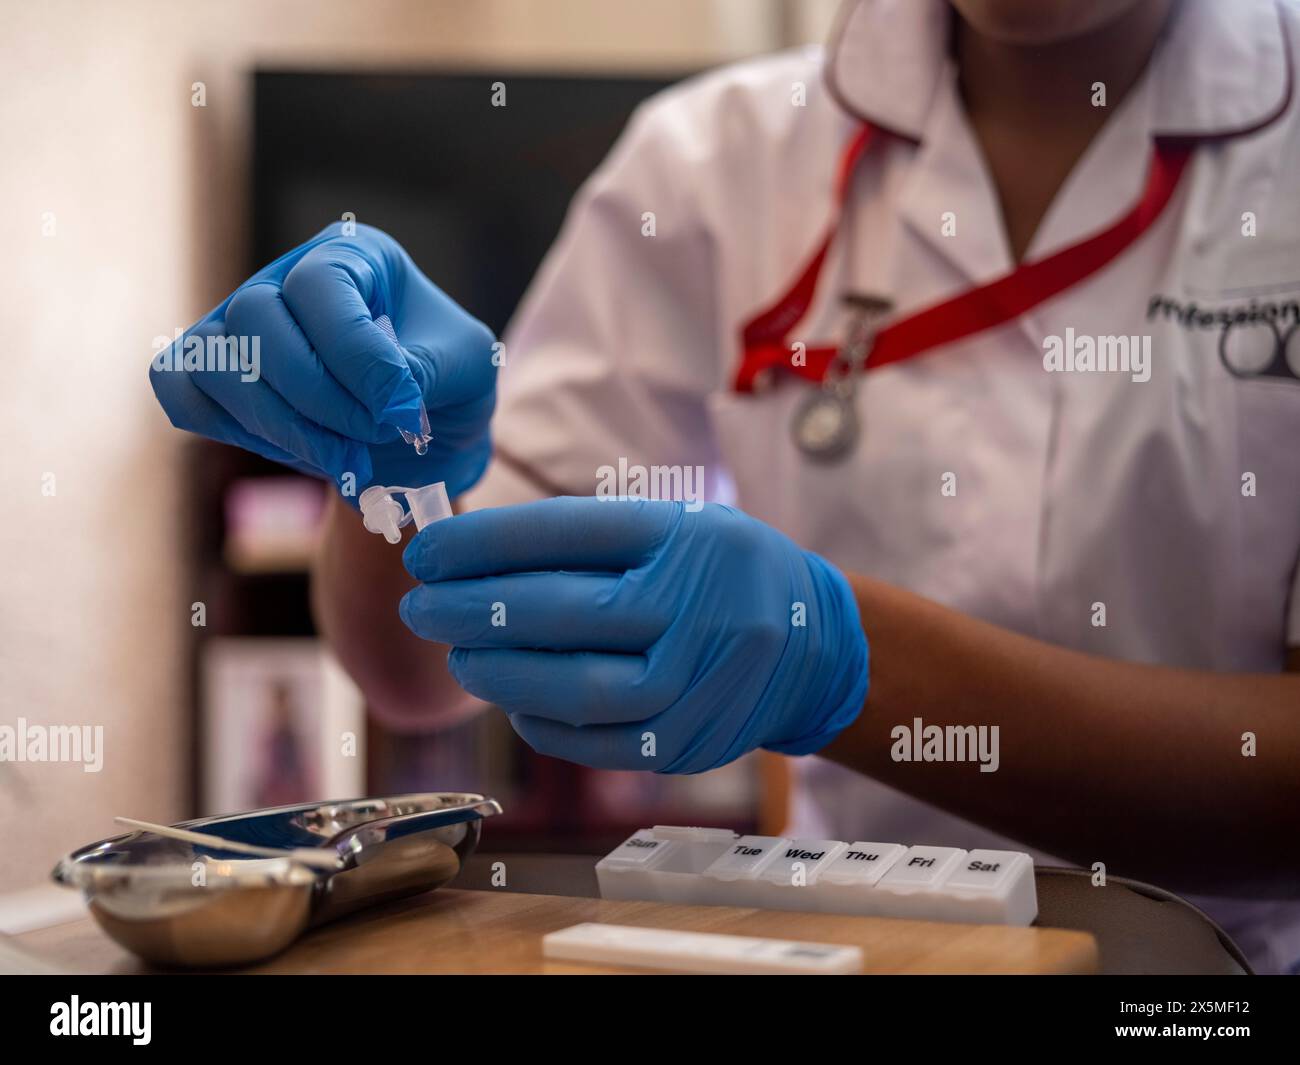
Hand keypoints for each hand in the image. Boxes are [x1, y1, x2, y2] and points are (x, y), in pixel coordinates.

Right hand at [148, 222, 496, 498]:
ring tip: (346, 459)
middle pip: (256, 317)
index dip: (357, 356)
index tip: (402, 412)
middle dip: (318, 396)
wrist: (424, 436)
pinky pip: (181, 390)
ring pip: (215, 359)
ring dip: (280, 423)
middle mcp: (284, 277)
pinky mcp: (212, 375)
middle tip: (373, 437)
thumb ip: (427, 372)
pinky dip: (229, 427)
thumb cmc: (448, 386)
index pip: (320, 286)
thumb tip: (381, 397)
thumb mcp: (468, 369)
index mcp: (351, 255)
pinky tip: (294, 450)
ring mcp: (238, 324)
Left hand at [398, 497, 868, 772]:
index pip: (565, 535)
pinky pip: (594, 741)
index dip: (482, 544)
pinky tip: (512, 698)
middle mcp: (699, 609)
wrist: (813, 646)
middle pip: (563, 612)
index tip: (428, 552)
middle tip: (421, 606)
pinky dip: (541, 721)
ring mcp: (697, 684)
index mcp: (688, 539)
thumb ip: (585, 539)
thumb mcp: (674, 527)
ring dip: (500, 672)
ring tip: (460, 654)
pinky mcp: (688, 742)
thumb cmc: (721, 574)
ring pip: (576, 687)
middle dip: (474, 610)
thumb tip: (471, 560)